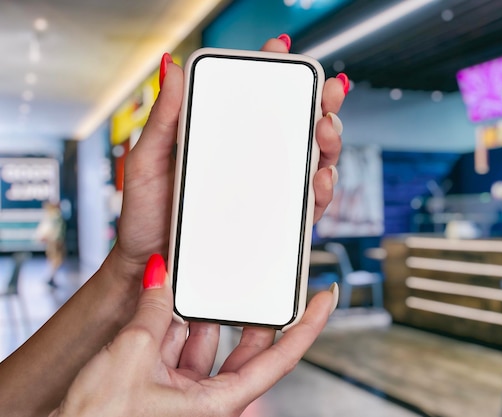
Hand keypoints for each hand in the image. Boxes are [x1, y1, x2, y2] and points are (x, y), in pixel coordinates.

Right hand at [50, 254, 338, 416]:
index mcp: (219, 405)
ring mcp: (184, 393)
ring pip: (206, 343)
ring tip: (196, 280)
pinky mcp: (160, 386)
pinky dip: (169, 322)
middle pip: (245, 347)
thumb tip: (158, 275)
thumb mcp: (130, 357)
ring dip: (197, 312)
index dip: (308, 326)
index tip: (325, 298)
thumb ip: (152, 310)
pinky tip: (166, 297)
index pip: (282, 358)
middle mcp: (209, 400)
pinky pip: (176, 347)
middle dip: (246, 312)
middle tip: (257, 279)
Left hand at [111, 35, 346, 283]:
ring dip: (329, 143)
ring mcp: (265, 194)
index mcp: (225, 140)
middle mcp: (252, 164)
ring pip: (312, 162)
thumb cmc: (145, 214)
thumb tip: (172, 68)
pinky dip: (321, 189)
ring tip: (325, 131)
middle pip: (298, 128)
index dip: (278, 74)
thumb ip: (163, 117)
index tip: (286, 53)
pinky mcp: (273, 226)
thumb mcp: (147, 159)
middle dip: (321, 105)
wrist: (149, 265)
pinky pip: (306, 205)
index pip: (259, 101)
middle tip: (325, 94)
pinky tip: (319, 177)